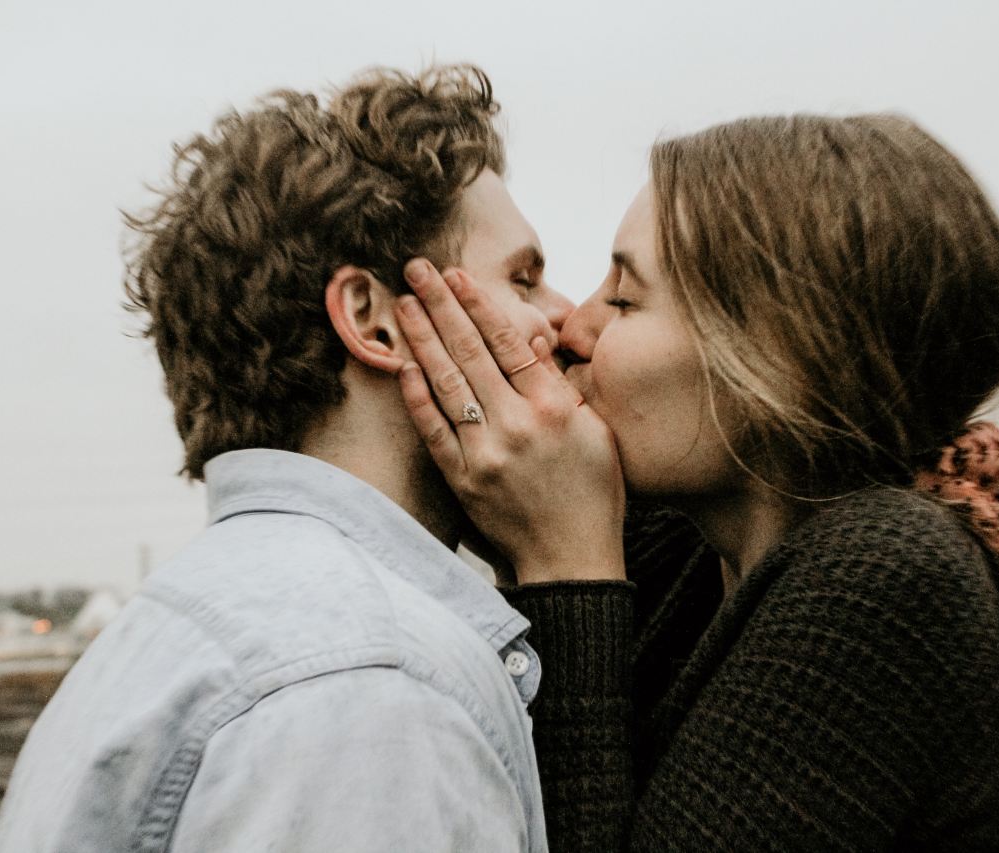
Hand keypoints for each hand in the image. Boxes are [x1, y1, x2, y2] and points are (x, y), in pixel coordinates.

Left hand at [394, 258, 625, 584]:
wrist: (571, 559)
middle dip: (440, 306)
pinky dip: (417, 395)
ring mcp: (485, 453)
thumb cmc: (593, 493)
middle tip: (416, 270)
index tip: (458, 275)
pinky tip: (402, 363)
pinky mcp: (462, 479)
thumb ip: (559, 384)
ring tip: (403, 304)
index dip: (479, 305)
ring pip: (446, 383)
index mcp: (553, 408)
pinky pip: (433, 429)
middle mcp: (517, 425)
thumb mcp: (595, 431)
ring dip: (421, 338)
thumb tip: (534, 338)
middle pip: (470, 352)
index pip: (509, 343)